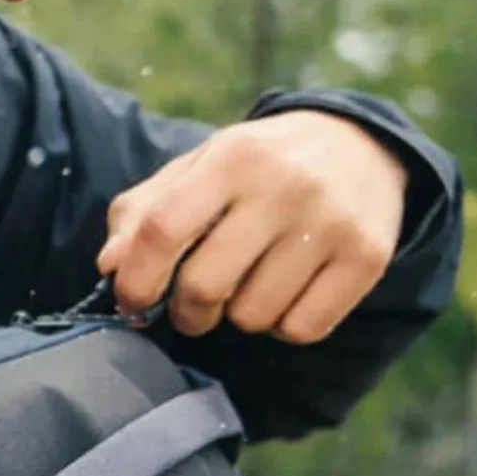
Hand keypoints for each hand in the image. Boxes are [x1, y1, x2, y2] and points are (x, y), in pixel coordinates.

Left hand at [99, 111, 408, 342]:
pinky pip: (301, 328)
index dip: (135, 280)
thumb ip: (141, 213)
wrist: (360, 147)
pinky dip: (285, 324)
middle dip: (187, 312)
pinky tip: (288, 291)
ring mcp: (332, 222)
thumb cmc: (254, 170)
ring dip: (240, 316)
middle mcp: (285, 185)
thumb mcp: (196, 171)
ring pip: (253, 316)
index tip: (132, 302)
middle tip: (195, 304)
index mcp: (232, 157)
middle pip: (205, 287)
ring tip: (252, 284)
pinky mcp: (367, 257)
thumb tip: (109, 266)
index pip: (162, 230)